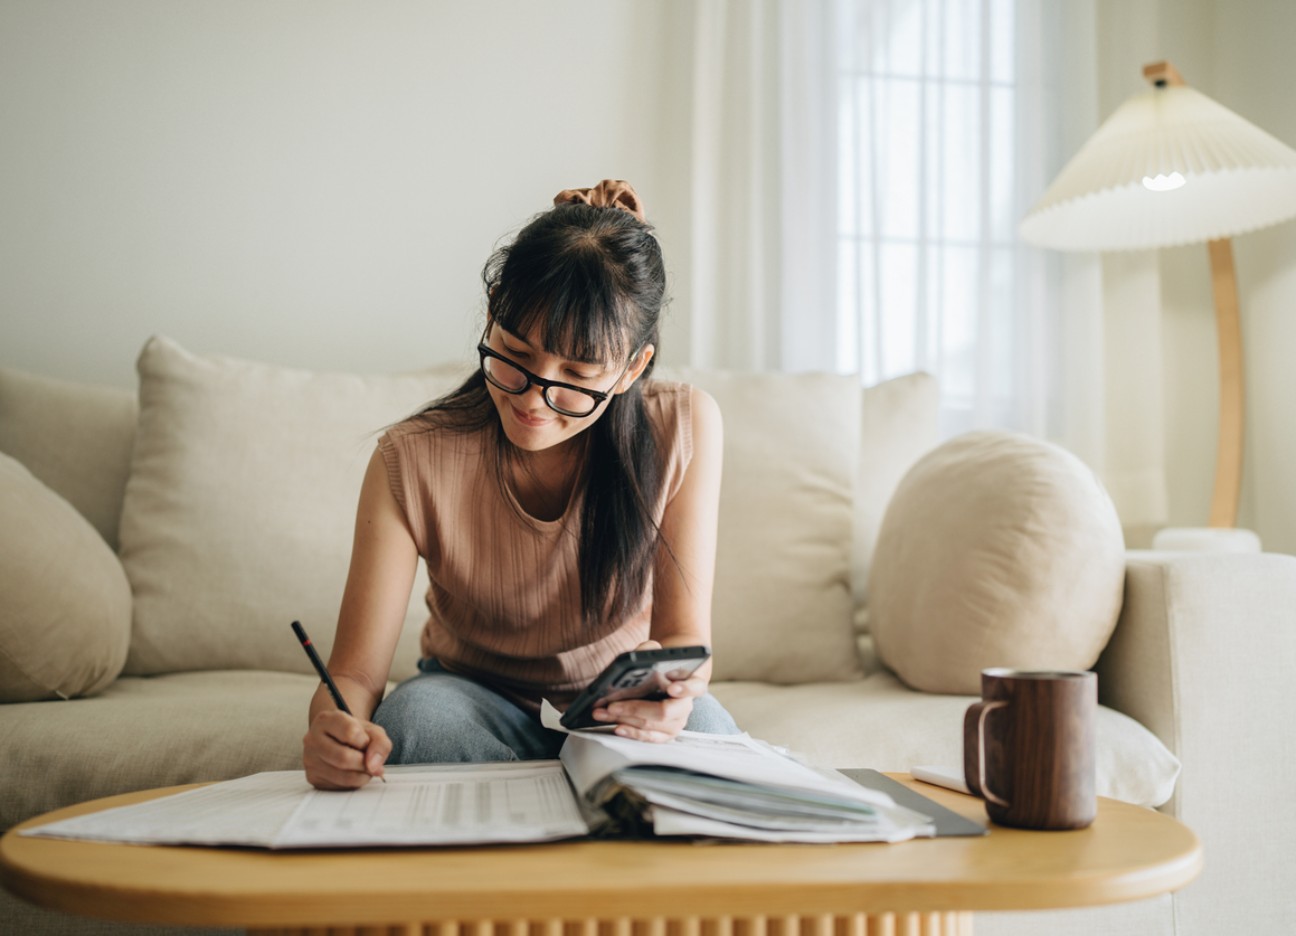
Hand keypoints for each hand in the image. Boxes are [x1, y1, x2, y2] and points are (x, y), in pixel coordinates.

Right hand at [302, 709, 391, 789]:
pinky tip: (352, 772)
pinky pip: (339, 787)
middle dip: (364, 763)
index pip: (350, 732)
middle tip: (369, 760)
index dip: (365, 741)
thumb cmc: (356, 735)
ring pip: (343, 776)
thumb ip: (380, 744)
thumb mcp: (373, 731)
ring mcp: (309, 759)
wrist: (339, 740)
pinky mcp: (312, 777)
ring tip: (363, 766)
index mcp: (326, 720)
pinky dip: (353, 783)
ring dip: (362, 775)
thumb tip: (374, 767)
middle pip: (344, 758)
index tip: (365, 742)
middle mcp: (312, 739)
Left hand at [591, 640, 707, 742]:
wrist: (664, 681)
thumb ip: (649, 650)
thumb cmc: (660, 668)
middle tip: (613, 705)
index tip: (672, 687)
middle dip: (636, 708)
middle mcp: (686, 706)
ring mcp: (676, 723)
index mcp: (692, 683)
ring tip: (604, 712)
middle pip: (664, 711)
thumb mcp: (656, 653)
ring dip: (625, 720)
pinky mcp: (665, 735)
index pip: (695, 687)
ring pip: (651, 725)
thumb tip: (638, 654)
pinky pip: (649, 738)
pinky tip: (617, 727)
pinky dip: (631, 733)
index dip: (685, 688)